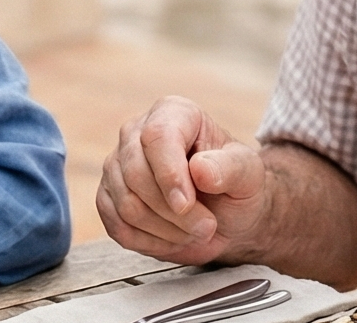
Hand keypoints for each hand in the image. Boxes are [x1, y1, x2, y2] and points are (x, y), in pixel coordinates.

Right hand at [96, 96, 268, 263]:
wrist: (225, 216)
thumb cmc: (235, 187)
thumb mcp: (249, 175)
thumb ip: (231, 167)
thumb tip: (200, 169)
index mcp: (173, 113)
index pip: (156, 136)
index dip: (169, 174)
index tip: (187, 204)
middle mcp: (136, 133)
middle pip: (136, 174)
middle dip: (173, 212)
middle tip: (206, 226)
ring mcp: (117, 166)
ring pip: (127, 204)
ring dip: (166, 230)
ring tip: (195, 230)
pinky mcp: (107, 198)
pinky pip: (118, 227)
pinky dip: (150, 242)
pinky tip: (173, 237)